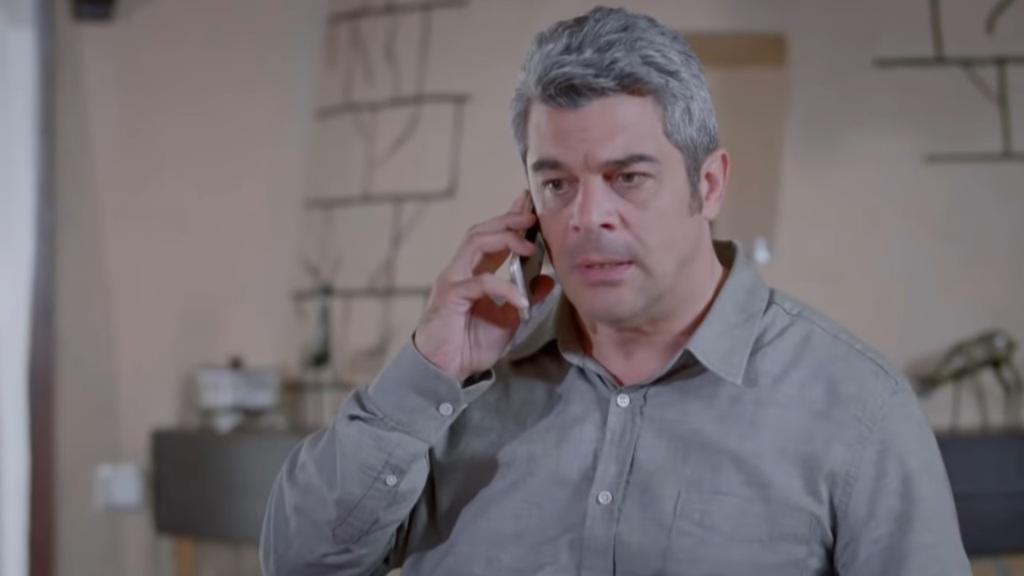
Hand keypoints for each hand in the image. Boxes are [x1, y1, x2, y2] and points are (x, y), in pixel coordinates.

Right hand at [414, 192, 554, 380]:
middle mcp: (459, 270)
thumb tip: (549, 279)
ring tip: (530, 245)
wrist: (444, 371)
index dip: (509, 218)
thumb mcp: (509, 320)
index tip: (530, 204)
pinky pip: (479, 283)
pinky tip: (522, 300)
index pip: (491, 237)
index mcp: (472, 272)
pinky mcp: (449, 297)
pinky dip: (504, 288)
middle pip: (481, 231)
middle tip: (533, 214)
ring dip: (504, 239)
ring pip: (475, 243)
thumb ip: (526, 298)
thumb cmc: (469, 345)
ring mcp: (452, 281)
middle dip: (508, 219)